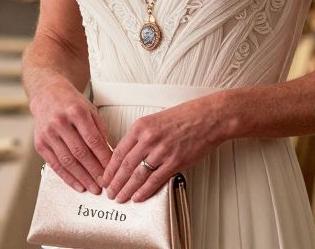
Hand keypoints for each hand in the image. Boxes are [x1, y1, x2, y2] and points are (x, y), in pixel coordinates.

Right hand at [30, 80, 111, 194]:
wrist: (47, 94)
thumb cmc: (71, 103)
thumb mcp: (90, 110)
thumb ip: (99, 131)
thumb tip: (109, 155)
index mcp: (76, 112)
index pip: (93, 140)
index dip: (104, 158)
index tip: (112, 170)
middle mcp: (60, 122)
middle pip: (80, 153)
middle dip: (94, 171)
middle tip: (105, 184)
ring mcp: (48, 133)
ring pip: (67, 161)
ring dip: (82, 178)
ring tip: (93, 188)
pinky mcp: (40, 143)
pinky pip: (55, 164)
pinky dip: (67, 177)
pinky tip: (78, 184)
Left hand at [103, 99, 221, 202]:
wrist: (208, 118)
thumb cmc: (185, 117)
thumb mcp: (155, 120)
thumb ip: (141, 136)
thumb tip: (129, 154)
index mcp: (141, 127)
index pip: (118, 151)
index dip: (110, 168)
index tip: (105, 177)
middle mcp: (148, 138)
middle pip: (125, 165)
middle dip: (115, 182)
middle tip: (110, 192)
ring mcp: (161, 151)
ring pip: (137, 175)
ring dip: (127, 189)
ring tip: (121, 197)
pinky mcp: (175, 162)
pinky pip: (155, 180)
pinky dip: (145, 191)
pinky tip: (138, 197)